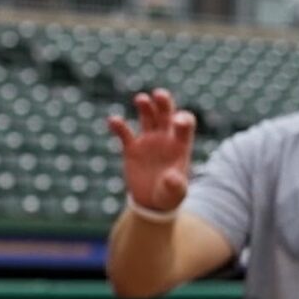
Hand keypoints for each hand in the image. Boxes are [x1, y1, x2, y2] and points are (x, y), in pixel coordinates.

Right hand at [106, 89, 196, 214]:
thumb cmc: (169, 197)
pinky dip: (118, 126)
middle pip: (166, 113)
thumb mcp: (175, 194)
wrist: (152, 203)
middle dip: (164, 103)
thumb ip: (176, 185)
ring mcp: (148, 141)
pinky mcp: (132, 148)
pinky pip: (125, 133)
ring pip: (148, 117)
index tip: (176, 122)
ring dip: (145, 106)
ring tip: (141, 99)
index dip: (182, 120)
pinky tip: (112, 120)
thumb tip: (171, 176)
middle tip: (158, 94)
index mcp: (180, 145)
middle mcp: (165, 138)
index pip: (185, 125)